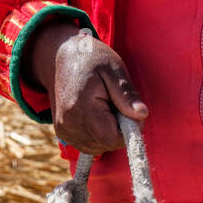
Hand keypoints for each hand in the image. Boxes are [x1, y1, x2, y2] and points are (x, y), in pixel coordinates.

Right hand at [23, 22, 147, 154]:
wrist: (60, 56)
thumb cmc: (91, 58)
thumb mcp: (114, 69)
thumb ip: (127, 94)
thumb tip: (142, 115)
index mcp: (81, 108)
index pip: (112, 138)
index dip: (128, 129)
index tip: (130, 111)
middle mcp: (68, 124)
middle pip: (106, 144)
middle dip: (118, 129)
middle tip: (116, 103)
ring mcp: (63, 130)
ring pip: (98, 147)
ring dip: (108, 132)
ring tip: (105, 105)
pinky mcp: (62, 132)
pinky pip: (88, 144)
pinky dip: (97, 133)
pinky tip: (96, 113)